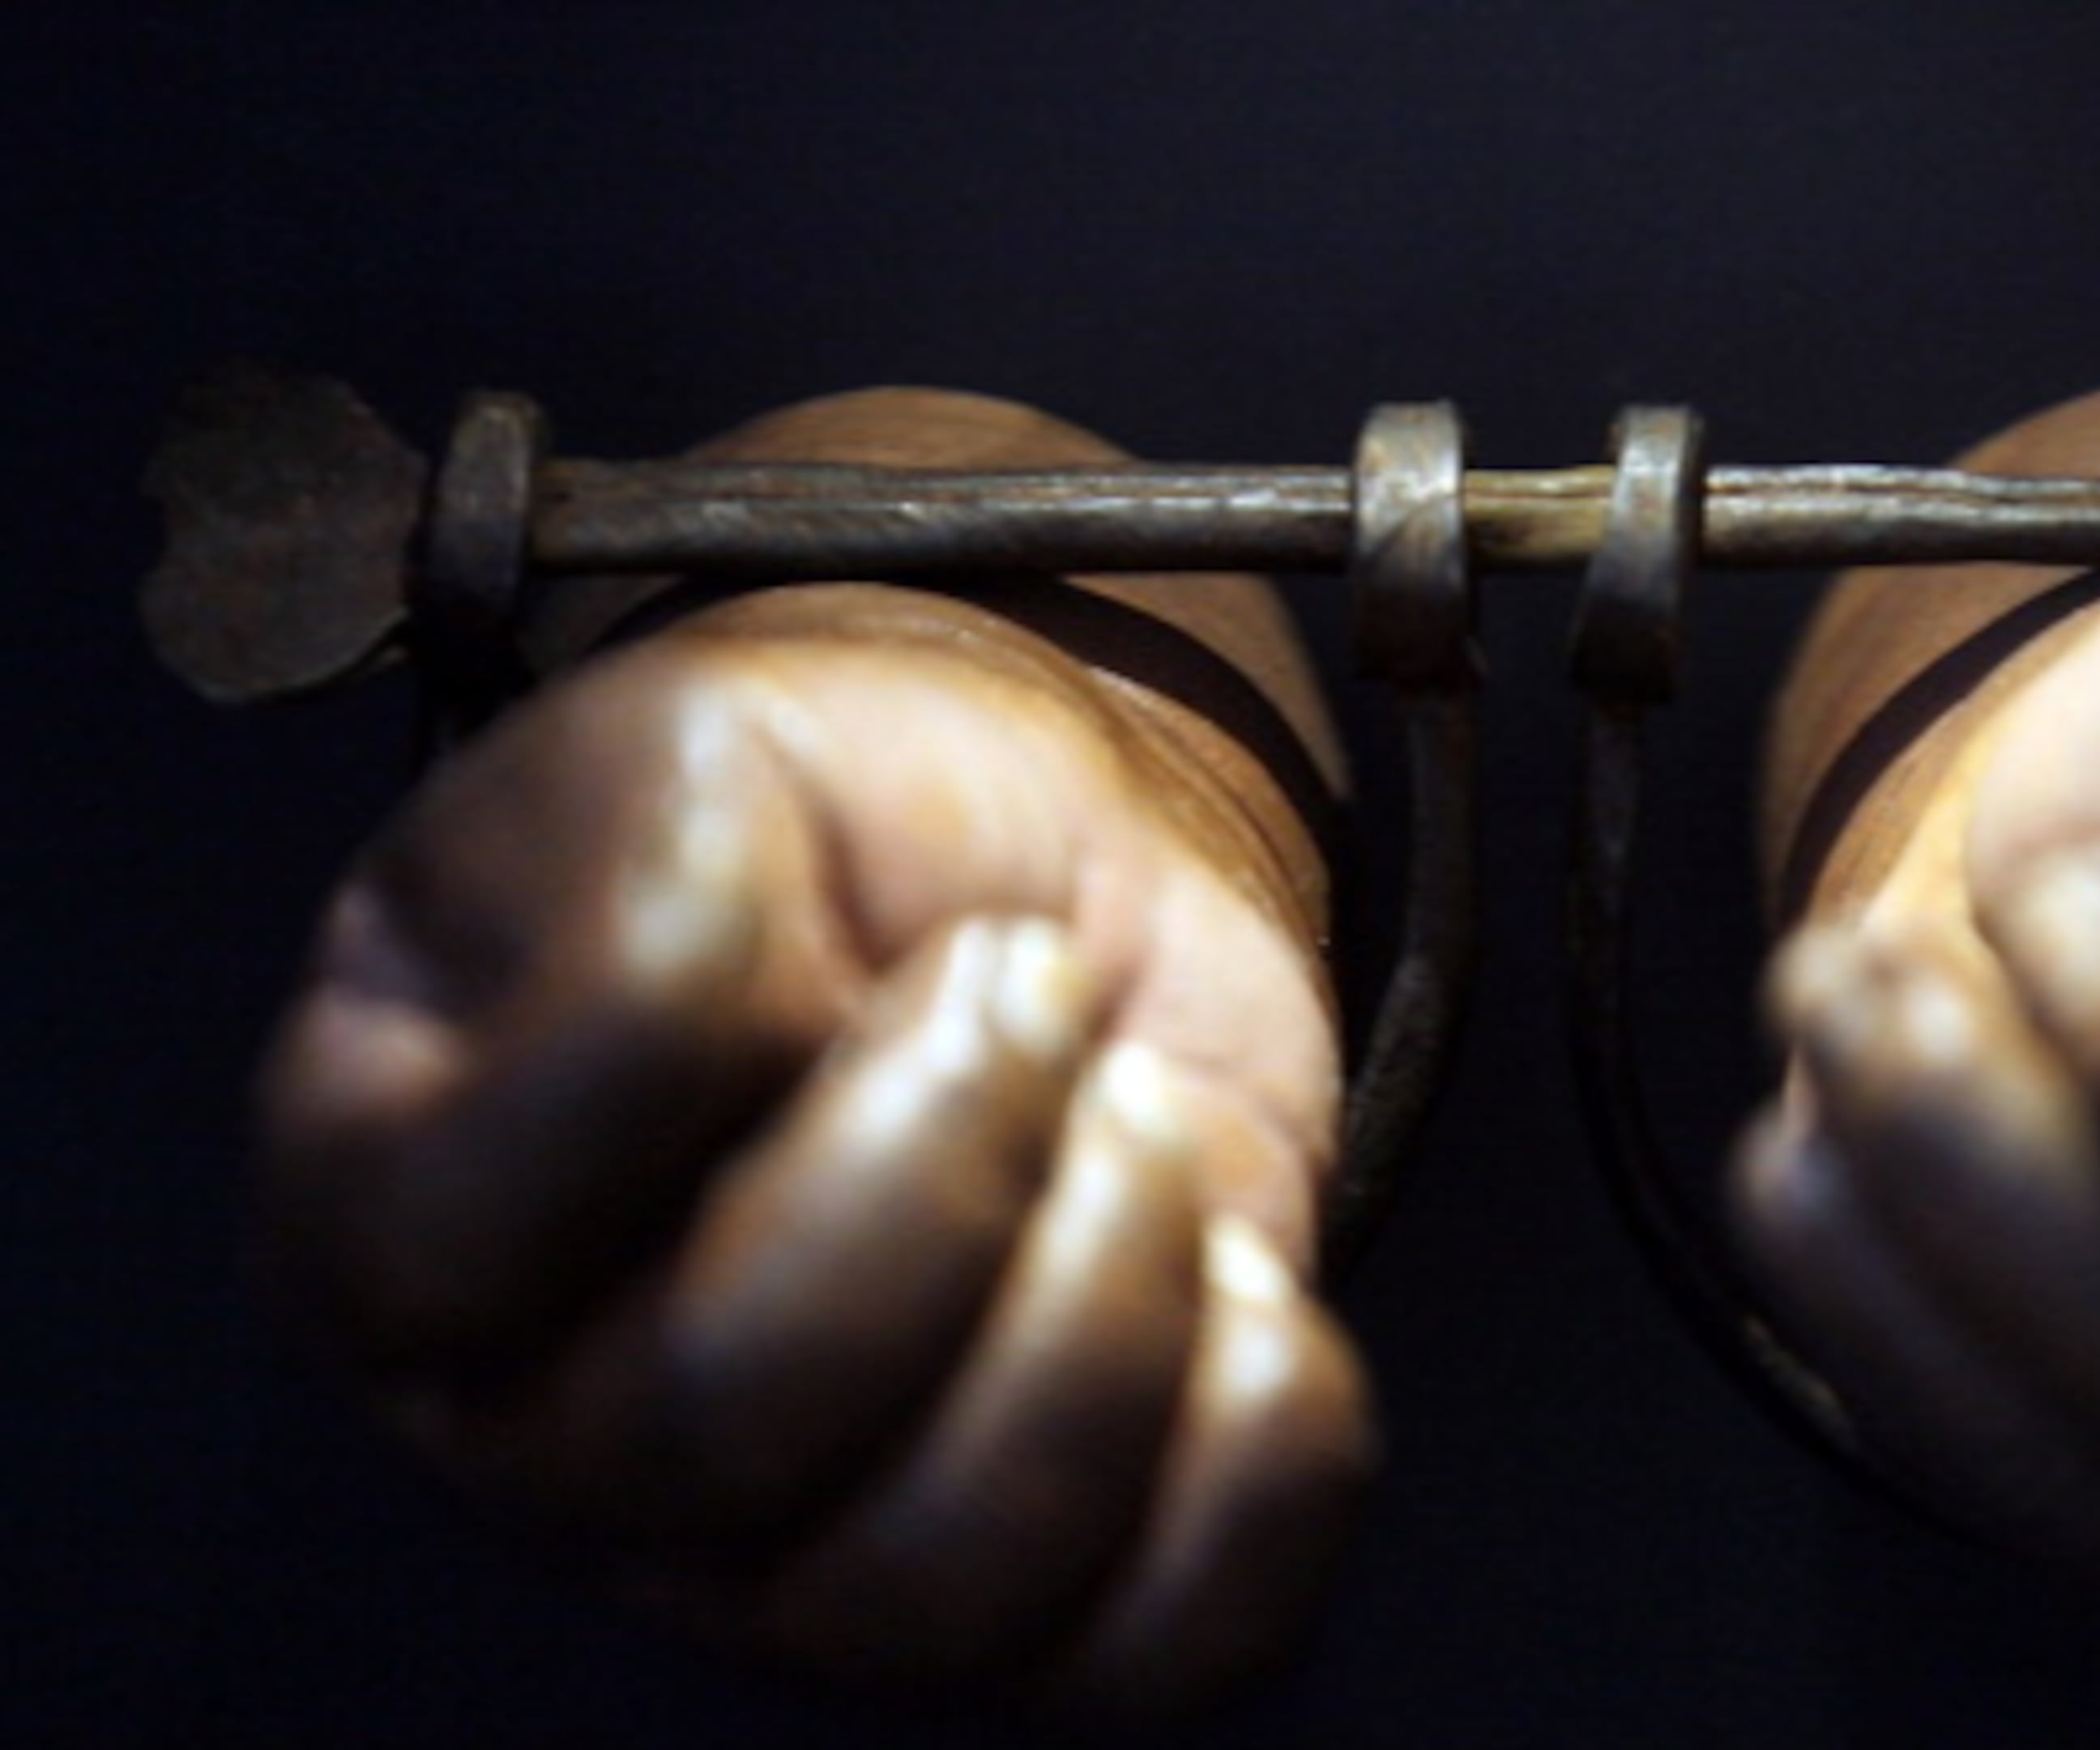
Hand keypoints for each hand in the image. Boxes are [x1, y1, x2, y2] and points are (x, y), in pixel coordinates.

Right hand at [254, 395, 1373, 1712]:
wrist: (1054, 903)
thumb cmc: (845, 837)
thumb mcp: (708, 751)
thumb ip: (644, 858)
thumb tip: (705, 994)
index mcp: (395, 1212)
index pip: (464, 1231)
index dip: (687, 1034)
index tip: (808, 891)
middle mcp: (553, 1435)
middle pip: (725, 1421)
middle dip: (953, 1147)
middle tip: (1033, 996)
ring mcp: (781, 1562)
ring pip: (943, 1570)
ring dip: (1114, 1287)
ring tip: (1135, 1126)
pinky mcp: (1029, 1597)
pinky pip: (1159, 1638)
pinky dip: (1258, 1442)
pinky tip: (1237, 1278)